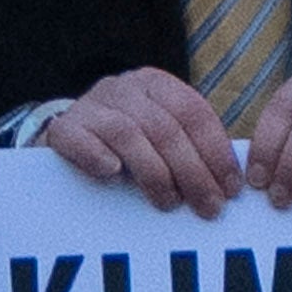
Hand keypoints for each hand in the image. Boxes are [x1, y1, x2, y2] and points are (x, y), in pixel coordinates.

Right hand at [31, 69, 243, 210]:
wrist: (62, 136)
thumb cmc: (120, 143)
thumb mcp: (156, 133)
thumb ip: (186, 146)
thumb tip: (226, 183)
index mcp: (156, 84)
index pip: (194, 113)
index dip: (216, 152)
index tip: (229, 188)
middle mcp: (126, 88)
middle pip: (166, 128)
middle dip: (193, 172)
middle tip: (208, 207)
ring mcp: (92, 105)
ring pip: (129, 135)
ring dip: (154, 173)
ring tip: (169, 203)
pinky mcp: (64, 127)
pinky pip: (81, 140)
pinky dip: (98, 157)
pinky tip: (111, 175)